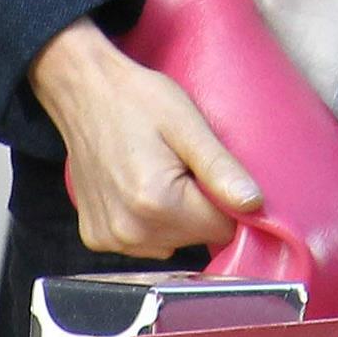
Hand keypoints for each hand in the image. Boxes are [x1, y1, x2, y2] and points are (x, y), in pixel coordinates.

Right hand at [28, 19, 265, 259]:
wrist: (84, 92)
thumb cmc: (136, 100)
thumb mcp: (188, 124)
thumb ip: (221, 168)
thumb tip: (254, 204)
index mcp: (157, 203)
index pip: (223, 228)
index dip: (227, 202)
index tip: (213, 174)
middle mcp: (131, 230)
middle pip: (196, 238)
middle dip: (199, 207)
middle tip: (181, 166)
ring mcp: (110, 238)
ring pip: (171, 244)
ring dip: (175, 217)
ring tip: (159, 173)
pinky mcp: (96, 237)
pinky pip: (143, 243)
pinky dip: (147, 221)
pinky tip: (139, 188)